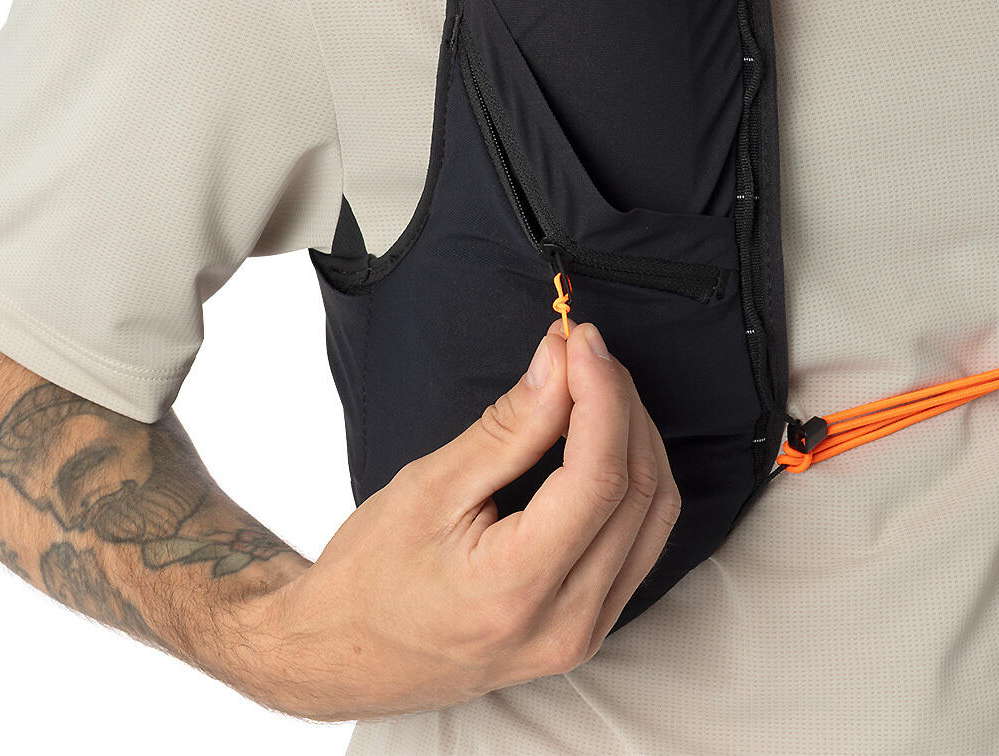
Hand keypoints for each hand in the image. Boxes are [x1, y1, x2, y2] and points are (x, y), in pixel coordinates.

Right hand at [242, 317, 681, 720]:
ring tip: (594, 385)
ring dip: (636, 436)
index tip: (582, 340)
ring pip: (655, 514)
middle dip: (621, 403)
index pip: (598, 477)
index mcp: (516, 589)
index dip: (602, 394)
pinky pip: (644, 541)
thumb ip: (508, 426)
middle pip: (638, 490)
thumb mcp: (430, 486)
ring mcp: (585, 635)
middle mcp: (565, 623)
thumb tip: (560, 363)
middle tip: (583, 352)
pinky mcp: (591, 630)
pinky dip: (634, 478)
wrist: (344, 657)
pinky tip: (605, 438)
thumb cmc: (371, 575)